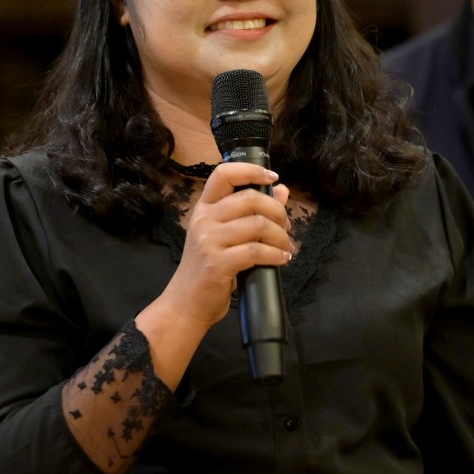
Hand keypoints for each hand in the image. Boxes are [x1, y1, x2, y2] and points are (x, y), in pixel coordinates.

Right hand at [161, 161, 292, 332]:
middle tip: (286, 226)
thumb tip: (281, 190)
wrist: (186, 303)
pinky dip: (276, 255)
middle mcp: (203, 219)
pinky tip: (281, 259)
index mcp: (204, 207)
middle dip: (277, 211)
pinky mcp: (217, 263)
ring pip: (257, 225)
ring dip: (280, 236)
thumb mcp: (226, 236)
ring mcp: (208, 241)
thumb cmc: (208, 268)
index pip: (223, 174)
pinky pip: (256, 251)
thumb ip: (251, 212)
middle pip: (250, 198)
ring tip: (286, 247)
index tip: (272, 178)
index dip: (251, 171)